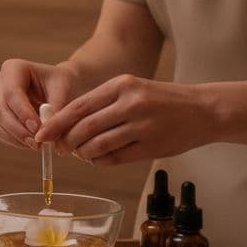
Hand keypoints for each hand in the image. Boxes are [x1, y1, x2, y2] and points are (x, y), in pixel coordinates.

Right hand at [0, 59, 82, 149]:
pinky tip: (31, 143)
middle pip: (0, 109)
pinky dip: (13, 140)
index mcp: (13, 68)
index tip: (39, 129)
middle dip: (19, 129)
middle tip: (39, 143)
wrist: (58, 88)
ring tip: (38, 144)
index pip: (11, 92)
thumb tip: (45, 135)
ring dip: (16, 137)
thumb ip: (56, 111)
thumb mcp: (64, 92)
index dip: (23, 113)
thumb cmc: (62, 85)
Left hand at [33, 74, 215, 164]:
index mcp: (121, 85)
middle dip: (66, 142)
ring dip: (83, 153)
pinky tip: (97, 159)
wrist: (205, 110)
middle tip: (59, 149)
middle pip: (84, 128)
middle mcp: (131, 103)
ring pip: (97, 145)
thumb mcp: (132, 90)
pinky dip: (100, 161)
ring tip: (81, 154)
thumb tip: (64, 124)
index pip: (78, 106)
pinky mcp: (151, 147)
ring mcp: (142, 126)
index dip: (56, 123)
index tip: (41, 134)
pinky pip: (114, 158)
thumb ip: (101, 104)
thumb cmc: (162, 101)